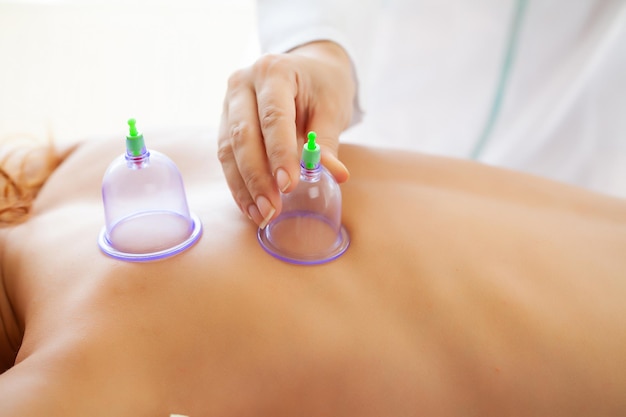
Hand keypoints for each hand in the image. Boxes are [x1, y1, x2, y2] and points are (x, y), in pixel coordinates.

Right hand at [218, 41, 354, 227]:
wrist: (308, 68)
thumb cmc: (323, 86)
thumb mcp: (333, 108)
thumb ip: (327, 142)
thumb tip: (335, 175)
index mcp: (274, 71)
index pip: (273, 117)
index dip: (279, 153)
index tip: (288, 186)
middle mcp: (243, 83)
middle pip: (243, 135)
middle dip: (257, 177)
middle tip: (271, 209)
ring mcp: (228, 102)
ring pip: (228, 149)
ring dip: (243, 186)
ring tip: (260, 215)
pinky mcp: (225, 121)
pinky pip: (226, 156)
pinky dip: (237, 183)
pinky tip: (249, 206)